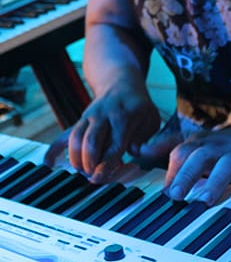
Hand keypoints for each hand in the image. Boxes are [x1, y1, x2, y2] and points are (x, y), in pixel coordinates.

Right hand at [44, 83, 160, 181]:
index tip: (100, 179)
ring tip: (82, 171)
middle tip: (91, 177)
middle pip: (90, 142)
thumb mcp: (151, 118)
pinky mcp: (80, 120)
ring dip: (75, 159)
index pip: (114, 146)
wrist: (121, 82)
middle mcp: (104, 117)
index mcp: (124, 118)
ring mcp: (89, 117)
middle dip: (89, 163)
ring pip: (75, 138)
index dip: (106, 165)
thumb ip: (144, 137)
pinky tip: (48, 163)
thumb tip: (135, 152)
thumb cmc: (139, 106)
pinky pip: (64, 134)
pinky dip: (54, 149)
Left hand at [163, 125, 230, 204]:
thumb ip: (166, 147)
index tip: (164, 191)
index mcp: (199, 145)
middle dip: (187, 175)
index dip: (171, 171)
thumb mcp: (192, 142)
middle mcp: (216, 150)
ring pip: (227, 166)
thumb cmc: (216, 146)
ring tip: (206, 199)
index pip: (181, 154)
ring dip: (216, 182)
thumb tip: (141, 149)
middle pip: (200, 157)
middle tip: (175, 194)